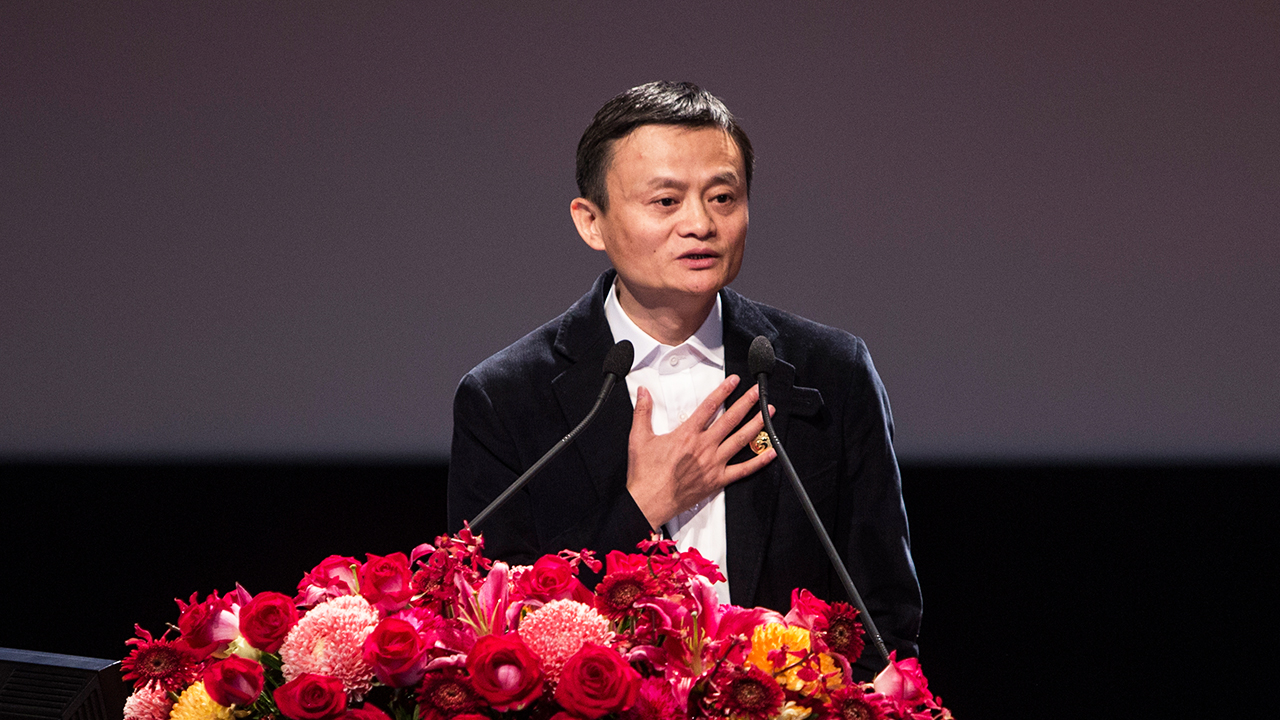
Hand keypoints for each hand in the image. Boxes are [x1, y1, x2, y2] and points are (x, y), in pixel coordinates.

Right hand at [626, 374, 776, 530]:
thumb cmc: (645, 475)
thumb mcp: (639, 438)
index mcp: (687, 434)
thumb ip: (643, 412)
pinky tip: (771, 452)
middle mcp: (703, 447)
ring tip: (768, 413)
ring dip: (757, 425)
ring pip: (741, 440)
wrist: (649, 502)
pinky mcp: (718, 480)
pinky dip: (759, 461)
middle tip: (758, 392)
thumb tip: (643, 392)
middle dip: (747, 403)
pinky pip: (744, 470)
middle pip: (731, 419)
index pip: (710, 406)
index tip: (734, 381)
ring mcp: (713, 464)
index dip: (724, 390)